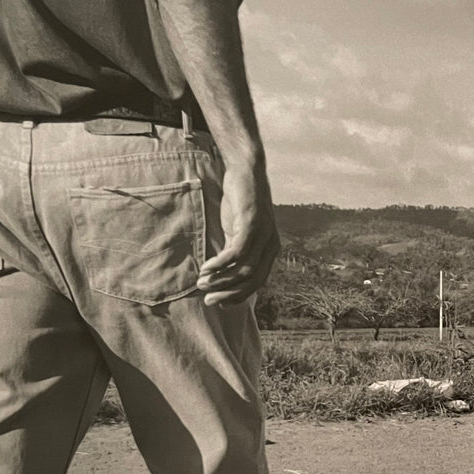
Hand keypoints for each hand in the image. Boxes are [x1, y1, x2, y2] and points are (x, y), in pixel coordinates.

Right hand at [198, 160, 279, 306]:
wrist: (245, 171)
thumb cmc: (240, 203)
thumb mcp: (238, 232)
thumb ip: (234, 252)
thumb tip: (221, 275)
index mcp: (270, 250)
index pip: (257, 283)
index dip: (238, 296)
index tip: (218, 303)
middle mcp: (271, 245)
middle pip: (251, 280)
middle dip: (228, 293)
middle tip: (208, 300)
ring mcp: (263, 234)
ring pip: (244, 269)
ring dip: (221, 280)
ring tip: (202, 283)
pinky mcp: (252, 224)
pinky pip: (237, 252)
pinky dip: (220, 263)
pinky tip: (206, 268)